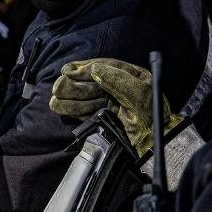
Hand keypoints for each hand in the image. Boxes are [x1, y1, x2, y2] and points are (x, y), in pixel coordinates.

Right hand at [50, 58, 181, 154]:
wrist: (155, 145)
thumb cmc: (154, 118)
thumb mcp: (140, 94)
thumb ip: (118, 80)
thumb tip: (95, 69)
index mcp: (130, 76)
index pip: (103, 67)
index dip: (83, 68)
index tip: (67, 71)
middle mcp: (118, 87)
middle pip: (90, 82)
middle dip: (73, 85)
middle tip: (58, 87)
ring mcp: (110, 103)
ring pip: (84, 96)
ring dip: (69, 98)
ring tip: (56, 99)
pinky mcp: (103, 117)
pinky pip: (84, 111)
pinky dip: (72, 109)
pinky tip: (60, 106)